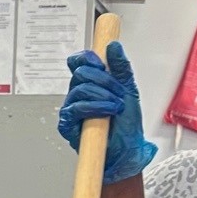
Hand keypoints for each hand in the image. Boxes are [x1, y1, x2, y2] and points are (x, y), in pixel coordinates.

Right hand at [57, 41, 156, 182]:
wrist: (127, 151)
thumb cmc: (127, 125)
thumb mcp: (129, 91)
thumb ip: (121, 67)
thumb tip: (113, 46)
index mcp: (91, 83)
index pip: (80, 61)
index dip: (89, 58)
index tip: (101, 63)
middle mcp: (79, 94)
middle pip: (81, 72)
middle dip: (104, 80)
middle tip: (118, 92)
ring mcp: (72, 109)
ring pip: (80, 89)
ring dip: (103, 96)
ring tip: (116, 107)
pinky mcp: (67, 125)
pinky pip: (75, 108)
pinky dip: (94, 108)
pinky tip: (107, 112)